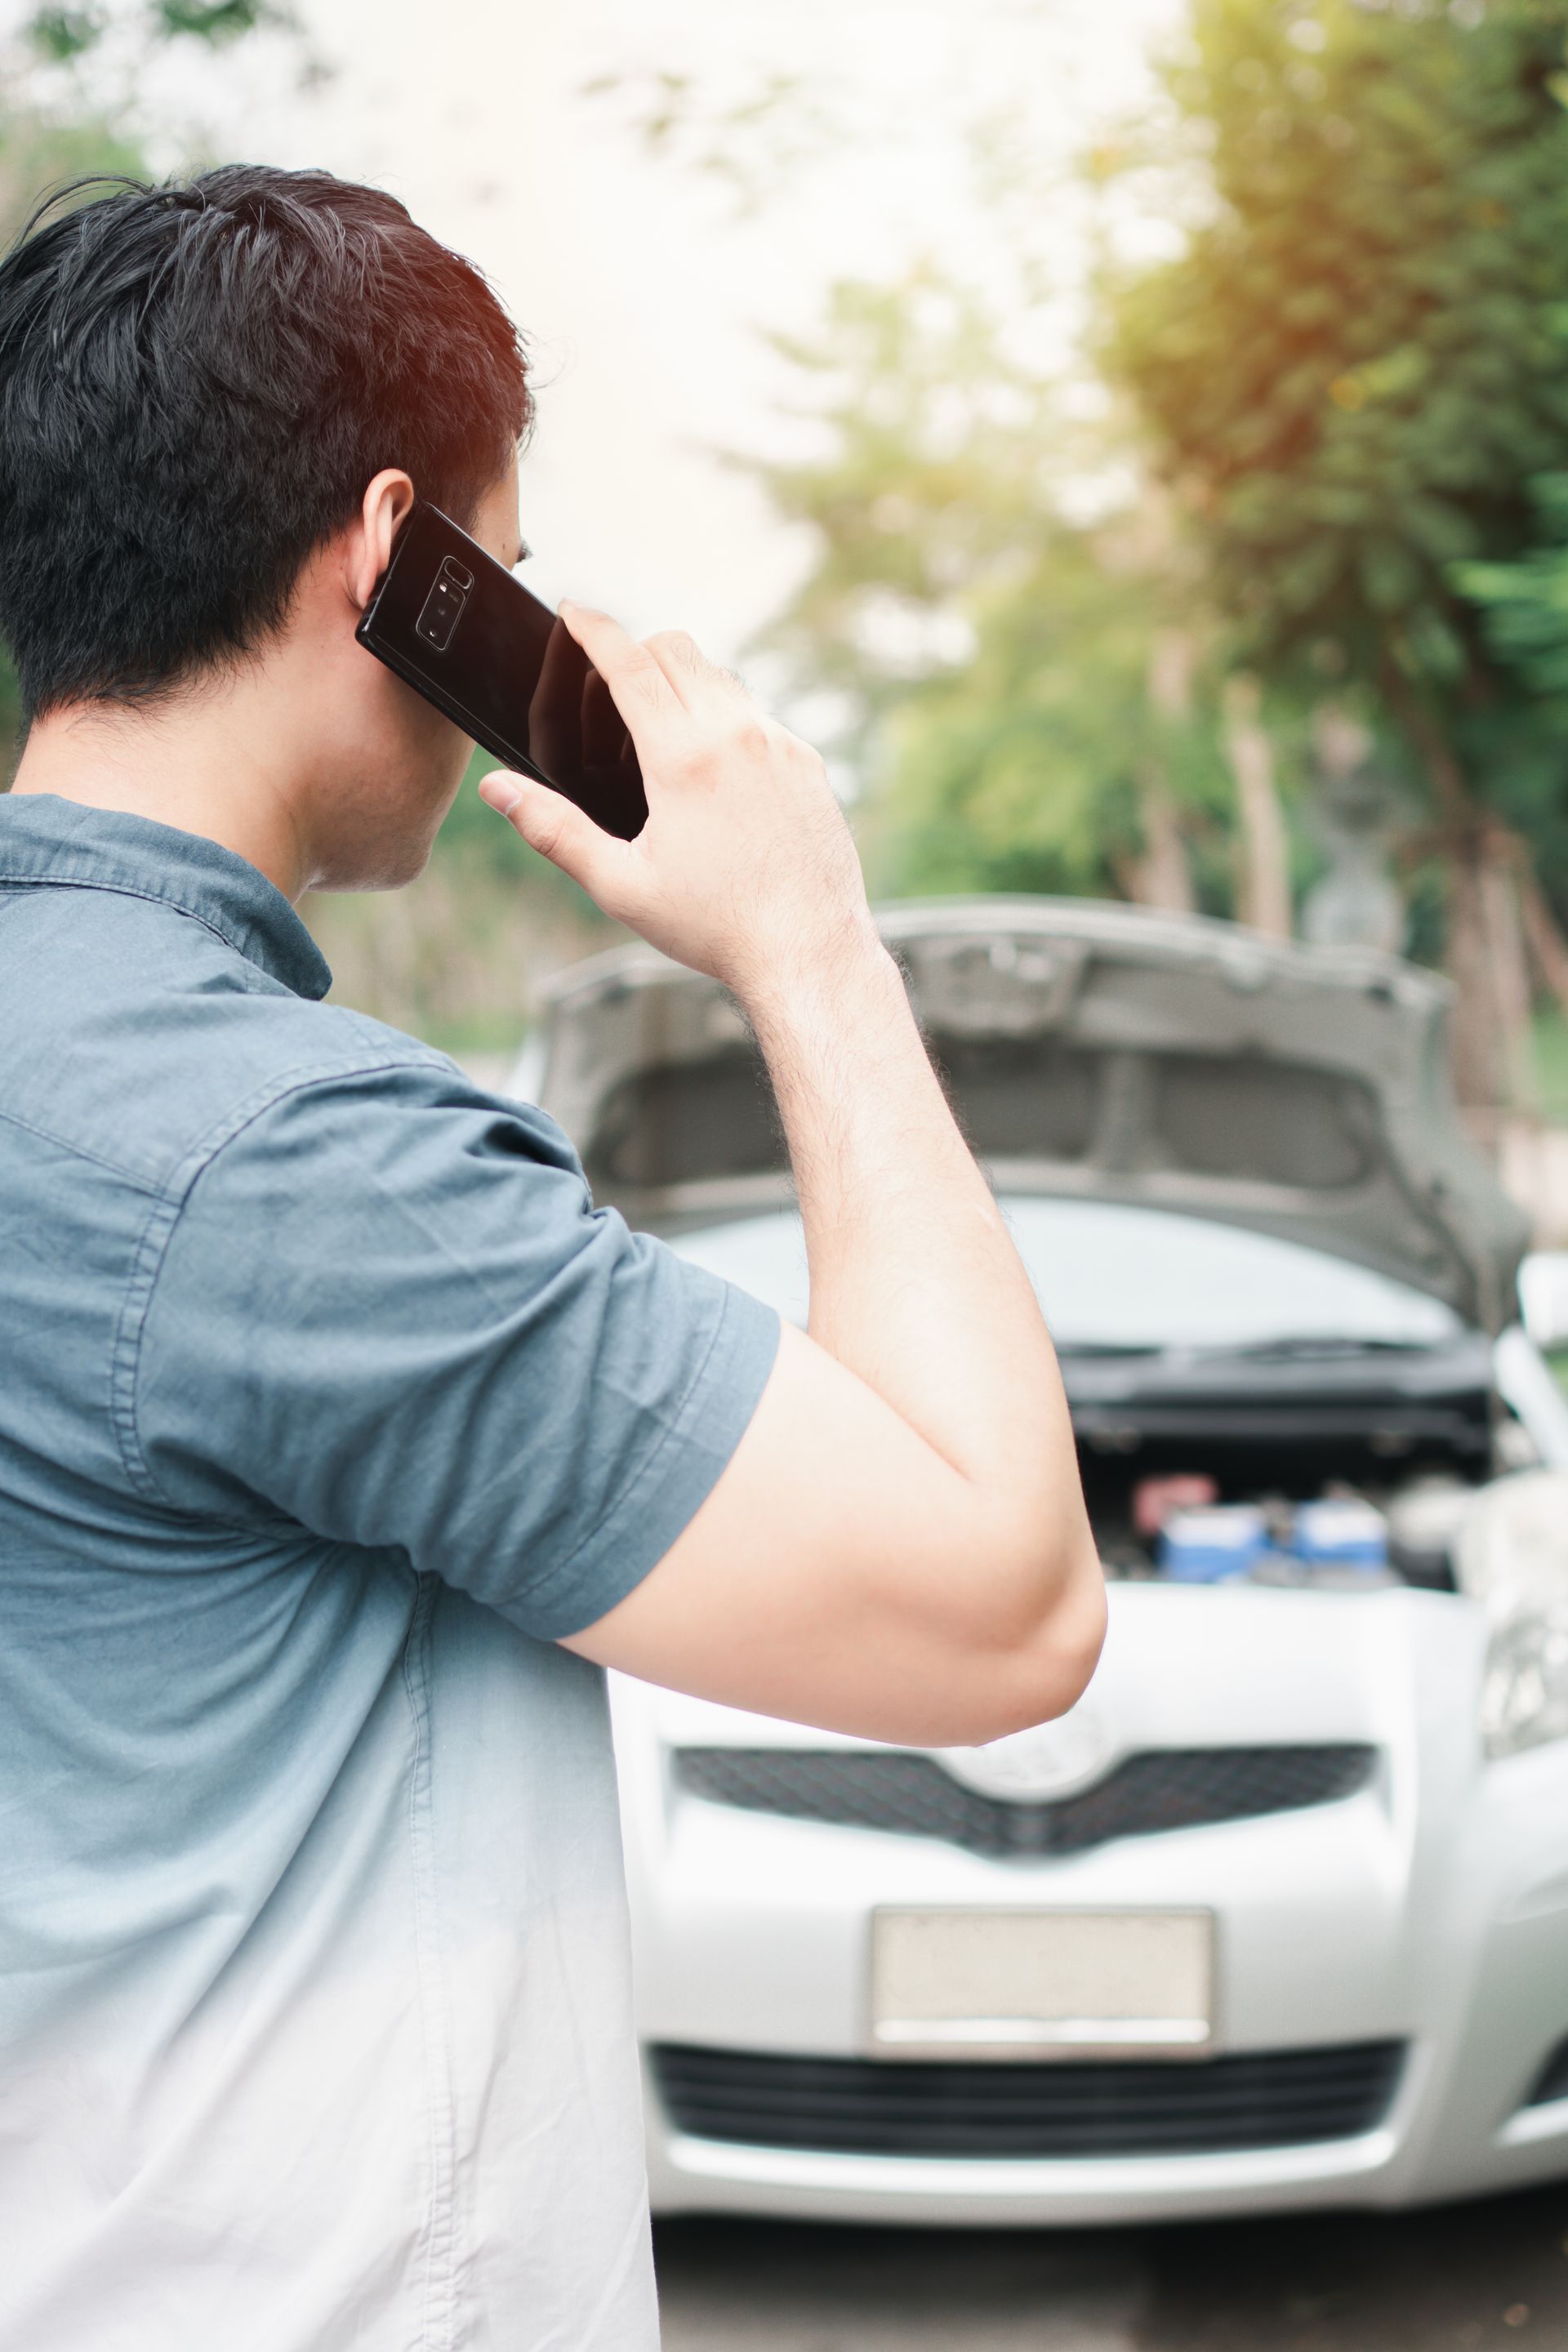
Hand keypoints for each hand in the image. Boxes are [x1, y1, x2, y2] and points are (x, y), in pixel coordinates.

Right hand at [479, 603, 880, 1000]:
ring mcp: (780, 743)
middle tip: (607, 676)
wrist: (808, 952)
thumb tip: (497, 790)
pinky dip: (725, 715)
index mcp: (683, 756)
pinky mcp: (807, 762)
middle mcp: (737, 734)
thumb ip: (553, 830)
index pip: (629, 661)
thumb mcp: (621, 886)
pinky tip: (712, 762)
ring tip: (656, 719)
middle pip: (676, 648)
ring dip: (682, 679)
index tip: (571, 612)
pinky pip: (758, 713)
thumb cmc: (715, 927)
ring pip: (721, 676)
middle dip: (635, 648)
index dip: (593, 628)